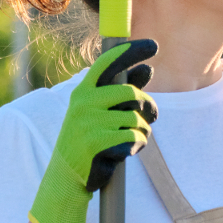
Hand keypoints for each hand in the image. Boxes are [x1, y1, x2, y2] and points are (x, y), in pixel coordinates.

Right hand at [27, 39, 158, 222]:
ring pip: (136, 118)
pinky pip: (133, 138)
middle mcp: (83, 102)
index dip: (132, 51)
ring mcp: (87, 122)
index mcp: (83, 91)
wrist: (67, 177)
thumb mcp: (101, 112)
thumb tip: (147, 69)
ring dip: (143, 131)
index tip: (154, 45)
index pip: (109, 62)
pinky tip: (125, 152)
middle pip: (131, 93)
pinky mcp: (96, 142)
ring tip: (132, 139)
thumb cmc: (90, 140)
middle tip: (151, 116)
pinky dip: (137, 145)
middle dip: (148, 106)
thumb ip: (122, 91)